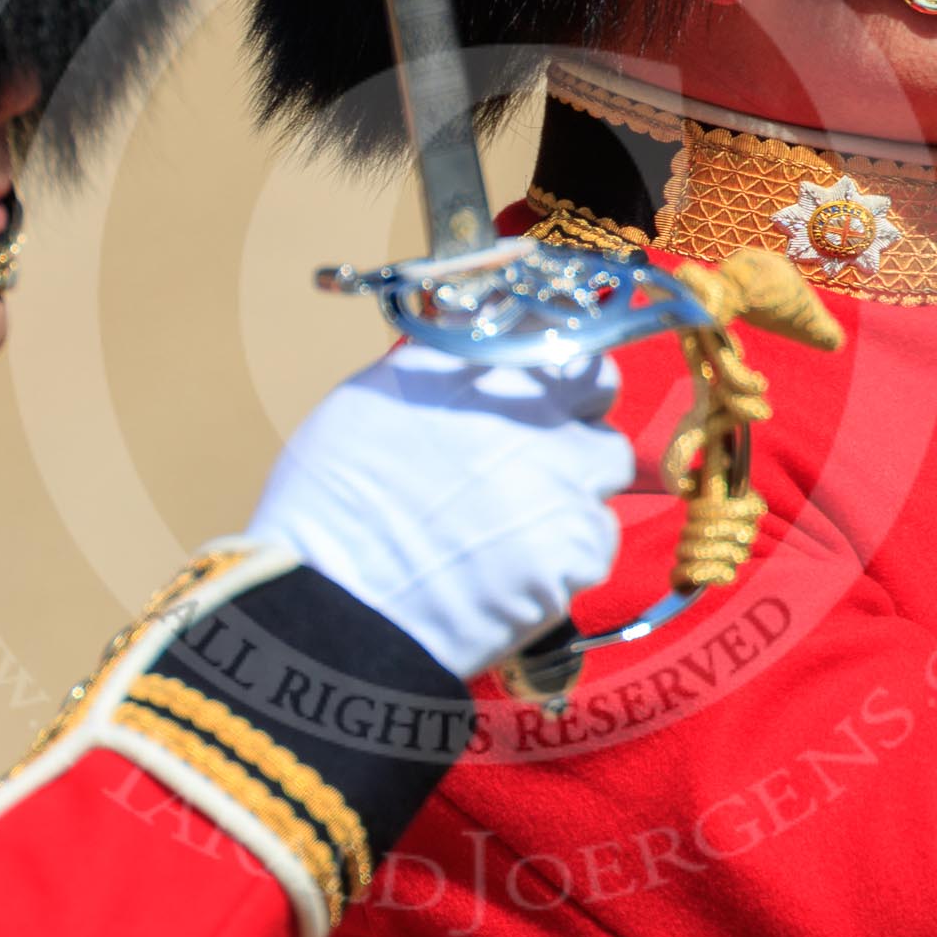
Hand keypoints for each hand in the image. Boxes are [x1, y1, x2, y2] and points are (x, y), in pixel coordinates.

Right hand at [245, 344, 631, 678]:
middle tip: (541, 447)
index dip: (553, 359)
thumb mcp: (372, 397)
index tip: (543, 381)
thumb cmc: (332, 504)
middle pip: (600, 390)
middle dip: (577, 410)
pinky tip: (518, 567)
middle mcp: (535, 410)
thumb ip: (442, 368)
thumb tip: (475, 358)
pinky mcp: (578, 549)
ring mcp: (565, 479)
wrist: (337, 603)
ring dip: (575, 480)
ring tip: (521, 516)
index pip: (558, 332)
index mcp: (481, 366)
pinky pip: (596, 539)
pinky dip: (567, 551)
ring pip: (605, 465)